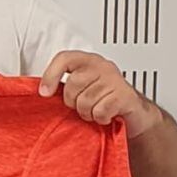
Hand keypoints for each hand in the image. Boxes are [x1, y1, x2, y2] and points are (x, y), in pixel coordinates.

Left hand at [38, 51, 161, 138]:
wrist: (134, 114)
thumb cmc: (104, 102)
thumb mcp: (82, 90)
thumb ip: (65, 87)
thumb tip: (42, 93)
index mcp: (88, 62)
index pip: (65, 58)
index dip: (51, 75)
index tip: (44, 92)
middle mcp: (102, 66)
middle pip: (72, 85)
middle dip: (74, 102)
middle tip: (83, 105)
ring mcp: (114, 79)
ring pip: (85, 101)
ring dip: (88, 113)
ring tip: (96, 110)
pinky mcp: (124, 94)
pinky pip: (99, 111)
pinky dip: (100, 118)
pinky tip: (106, 115)